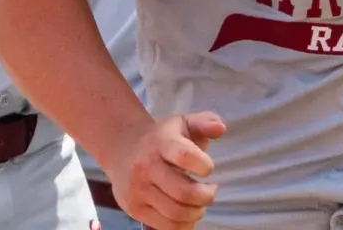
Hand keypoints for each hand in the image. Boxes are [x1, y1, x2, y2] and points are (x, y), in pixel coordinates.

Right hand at [106, 113, 223, 228]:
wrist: (122, 149)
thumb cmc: (162, 138)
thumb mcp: (183, 123)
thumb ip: (205, 122)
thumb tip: (220, 129)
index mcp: (161, 143)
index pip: (184, 155)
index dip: (204, 165)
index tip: (208, 168)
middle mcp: (146, 167)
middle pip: (183, 192)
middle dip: (206, 196)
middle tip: (211, 191)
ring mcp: (138, 190)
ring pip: (176, 212)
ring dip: (197, 212)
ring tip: (200, 204)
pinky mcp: (135, 209)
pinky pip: (165, 226)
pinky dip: (184, 225)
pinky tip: (189, 214)